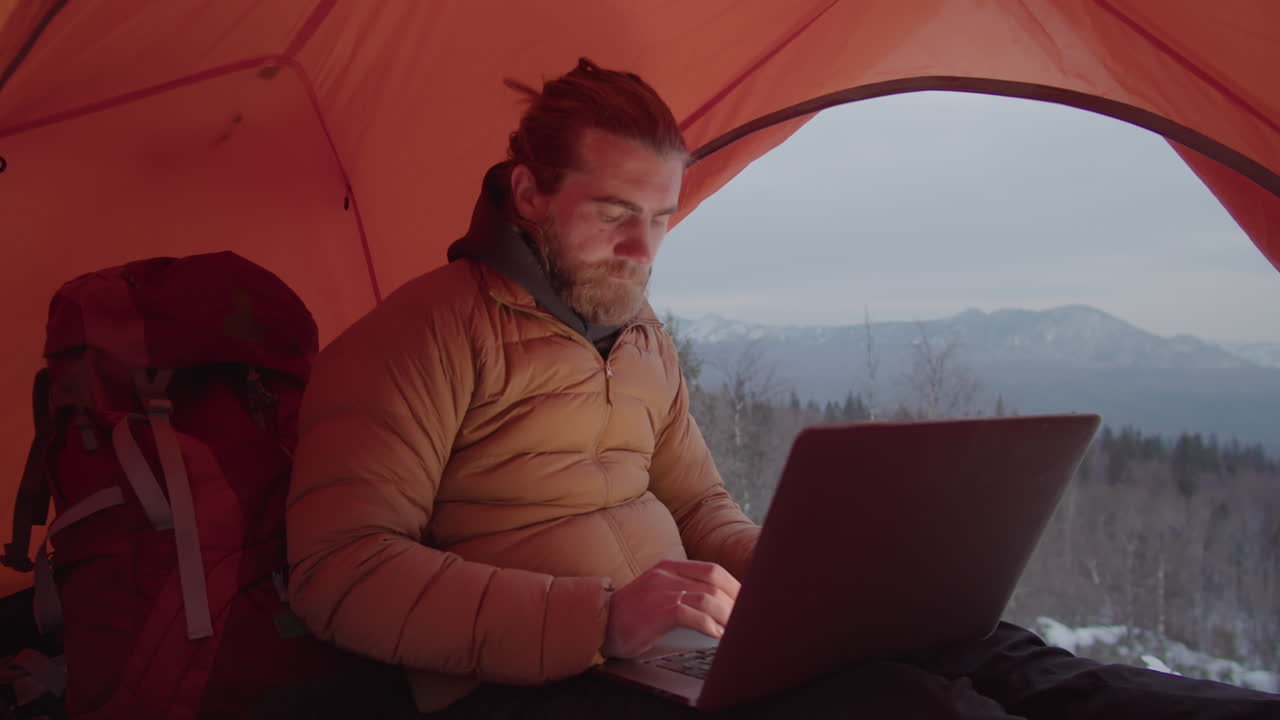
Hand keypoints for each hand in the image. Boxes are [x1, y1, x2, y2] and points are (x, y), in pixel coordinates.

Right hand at [603, 558, 740, 658]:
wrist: (599, 625)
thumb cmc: (633, 615)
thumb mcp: (659, 594)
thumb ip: (683, 592)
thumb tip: (718, 605)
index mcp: (669, 567)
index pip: (712, 571)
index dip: (734, 586)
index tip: (747, 604)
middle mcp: (666, 574)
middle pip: (714, 583)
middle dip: (735, 602)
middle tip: (747, 620)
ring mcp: (660, 591)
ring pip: (706, 598)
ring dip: (726, 617)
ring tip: (735, 632)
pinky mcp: (656, 611)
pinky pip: (691, 615)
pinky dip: (709, 626)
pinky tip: (717, 636)